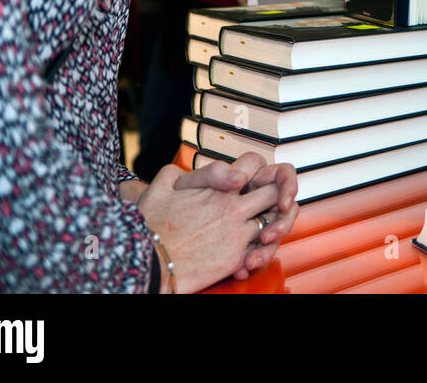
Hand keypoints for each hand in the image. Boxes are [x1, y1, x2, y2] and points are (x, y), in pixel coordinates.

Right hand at [137, 163, 284, 293]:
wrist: (148, 262)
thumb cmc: (149, 226)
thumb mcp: (159, 188)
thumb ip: (174, 173)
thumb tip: (178, 169)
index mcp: (218, 189)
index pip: (254, 163)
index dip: (257, 168)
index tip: (251, 179)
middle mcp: (234, 208)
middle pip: (275, 193)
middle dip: (277, 196)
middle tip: (271, 205)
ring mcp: (238, 234)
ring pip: (275, 223)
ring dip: (273, 226)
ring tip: (263, 232)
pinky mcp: (236, 260)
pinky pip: (262, 252)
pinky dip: (261, 252)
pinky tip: (249, 256)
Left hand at [173, 152, 299, 279]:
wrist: (149, 242)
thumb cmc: (164, 211)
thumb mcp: (184, 185)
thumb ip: (213, 174)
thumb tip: (239, 178)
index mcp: (243, 181)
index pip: (278, 175)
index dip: (287, 184)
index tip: (281, 201)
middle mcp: (250, 203)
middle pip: (285, 207)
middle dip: (284, 220)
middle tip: (269, 234)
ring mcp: (247, 227)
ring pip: (274, 234)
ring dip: (269, 247)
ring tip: (252, 259)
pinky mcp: (240, 249)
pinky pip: (258, 254)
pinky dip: (254, 262)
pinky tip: (242, 269)